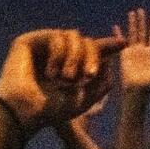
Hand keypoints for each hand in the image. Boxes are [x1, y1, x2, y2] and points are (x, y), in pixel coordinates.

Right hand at [0, 29, 123, 131]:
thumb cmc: (51, 110)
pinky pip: (56, 36)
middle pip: (87, 41)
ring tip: (65, 79)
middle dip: (92, 57)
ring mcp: (43, 46)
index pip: (92, 51)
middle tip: (88, 76)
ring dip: (75, 58)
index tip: (124, 43)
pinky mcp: (30, 41)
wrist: (26, 112)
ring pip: (74, 36)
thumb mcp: (84, 100)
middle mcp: (58, 55)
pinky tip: (51, 73)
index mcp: (70, 67)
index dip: (108, 46)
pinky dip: (59, 54)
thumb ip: (101, 83)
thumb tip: (109, 61)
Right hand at [114, 8, 149, 92]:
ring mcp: (133, 52)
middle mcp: (142, 51)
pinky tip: (116, 26)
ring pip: (132, 34)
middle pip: (142, 32)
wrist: (137, 90)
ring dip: (132, 23)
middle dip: (142, 21)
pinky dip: (118, 34)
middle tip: (140, 10)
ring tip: (131, 12)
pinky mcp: (124, 55)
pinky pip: (121, 42)